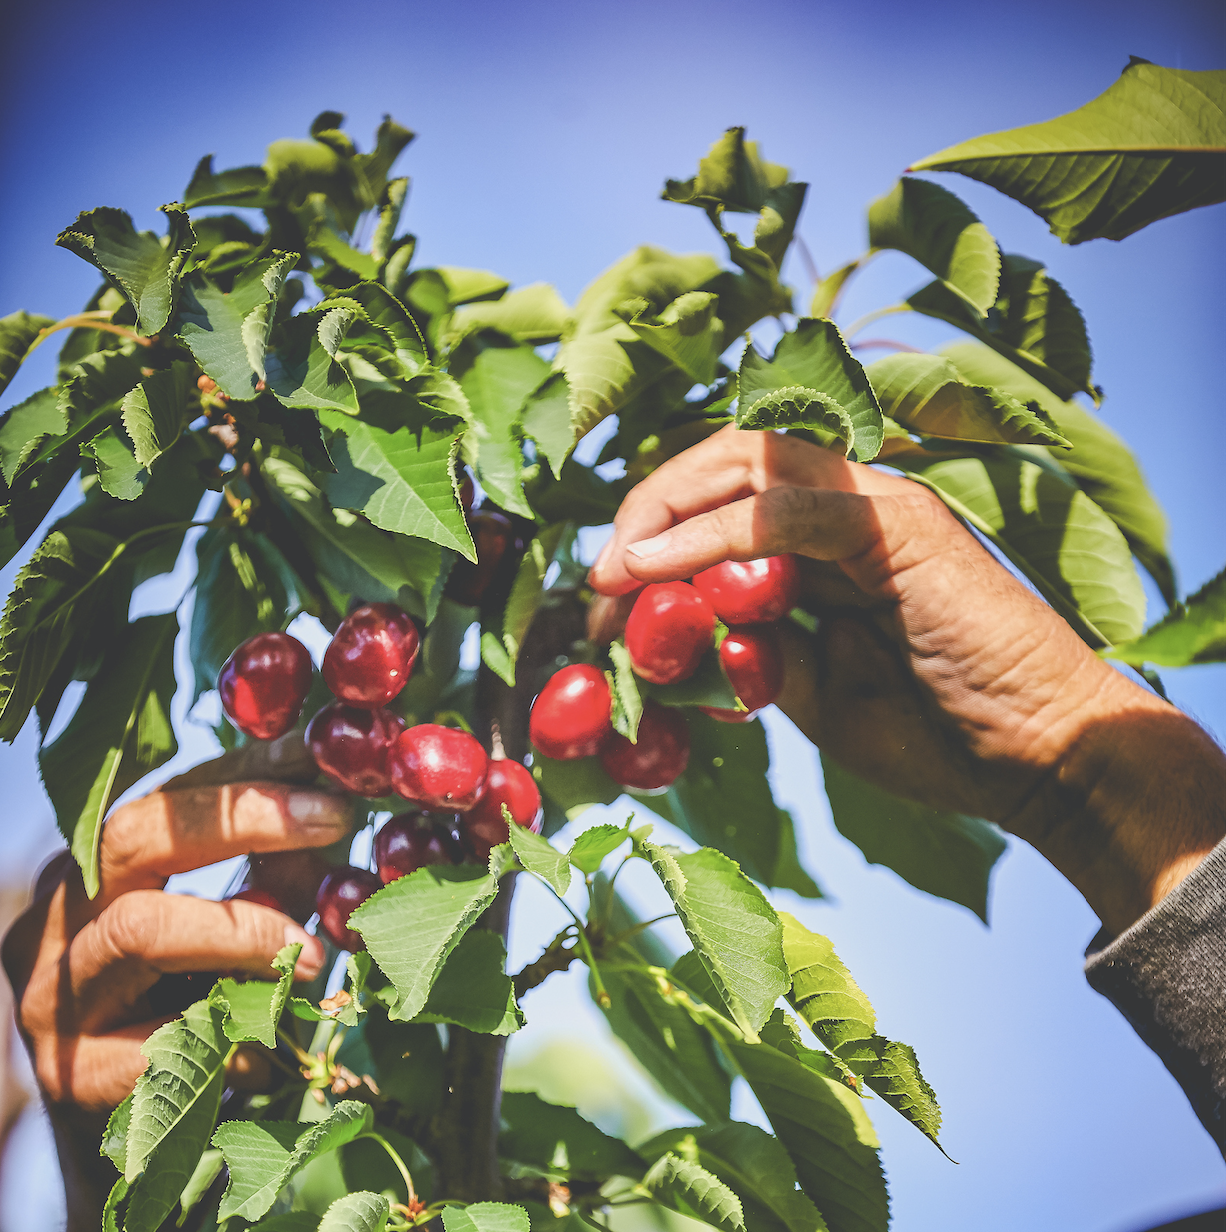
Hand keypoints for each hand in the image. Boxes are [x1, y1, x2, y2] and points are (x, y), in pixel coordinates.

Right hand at [1, 733, 350, 1227]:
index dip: (250, 775)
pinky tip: (262, 1056)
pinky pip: (152, 1039)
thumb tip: (336, 820)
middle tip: (334, 822)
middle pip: (135, 835)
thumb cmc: (186, 1004)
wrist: (126, 1127)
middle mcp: (63, 919)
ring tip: (313, 957)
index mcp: (99, 873)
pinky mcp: (72, 1072)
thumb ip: (272, 874)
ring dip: (244, 932)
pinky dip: (222, 1041)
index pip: (170, 797)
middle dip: (245, 819)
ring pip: (141, 928)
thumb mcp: (228, 923)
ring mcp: (57, 993)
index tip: (323, 762)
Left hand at [589, 425, 1225, 933]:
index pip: (726, 496)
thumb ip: (751, 652)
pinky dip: (716, 534)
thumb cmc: (939, 733)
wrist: (1044, 762)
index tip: (604, 599)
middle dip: (648, 509)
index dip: (654, 532)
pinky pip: (791, 509)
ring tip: (619, 569)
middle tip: (600, 577)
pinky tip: (660, 569)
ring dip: (669, 508)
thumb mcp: (811, 693)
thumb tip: (681, 637)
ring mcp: (879, 506)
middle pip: (726, 459)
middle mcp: (852, 505)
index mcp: (829, 540)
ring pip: (752, 459)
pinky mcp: (903, 527)